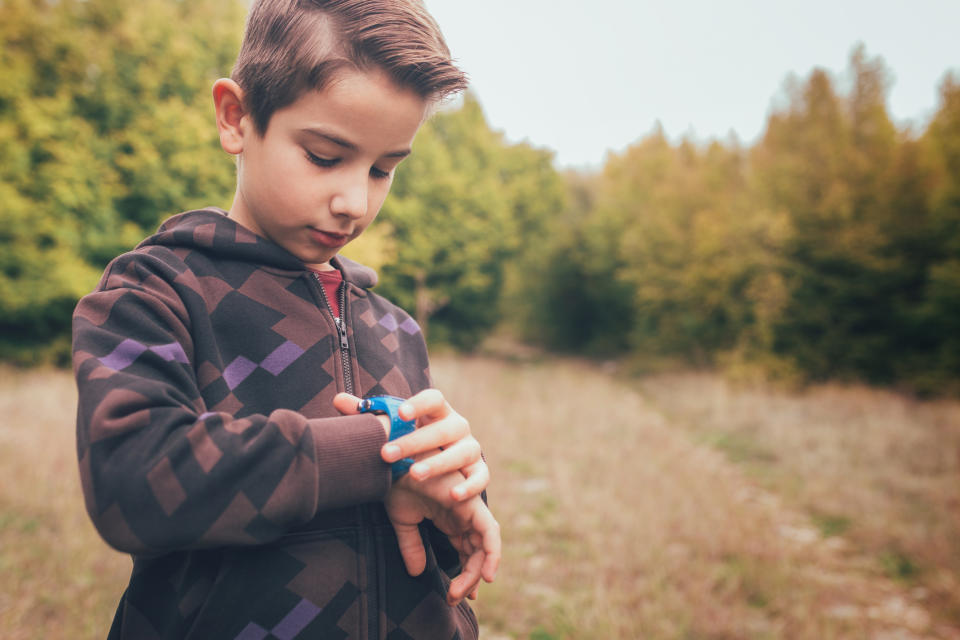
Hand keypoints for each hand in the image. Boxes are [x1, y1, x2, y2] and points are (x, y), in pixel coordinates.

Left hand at [333, 390, 489, 501]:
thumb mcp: (394, 432)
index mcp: (438, 412)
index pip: (434, 399)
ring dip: (439, 463)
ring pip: (462, 452)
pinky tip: (453, 496)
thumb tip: (338, 399)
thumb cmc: (413, 444)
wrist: (445, 466)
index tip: (399, 414)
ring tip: (415, 475)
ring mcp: (471, 449)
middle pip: (444, 428)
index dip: (419, 404)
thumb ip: (368, 415)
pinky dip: (470, 486)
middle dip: (416, 441)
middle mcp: (458, 427)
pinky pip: (481, 478)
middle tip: (387, 454)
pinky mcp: (479, 471)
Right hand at [385, 470, 499, 604]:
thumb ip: (411, 545)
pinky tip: (483, 575)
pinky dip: (491, 552)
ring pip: (485, 545)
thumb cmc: (395, 481)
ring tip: (461, 592)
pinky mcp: (471, 503)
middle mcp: (463, 512)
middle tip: (454, 598)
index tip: (454, 595)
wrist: (393, 458)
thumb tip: (416, 573)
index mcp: (450, 516)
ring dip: (477, 571)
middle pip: (477, 550)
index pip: (466, 549)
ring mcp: (469, 507)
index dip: (465, 573)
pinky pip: (489, 532)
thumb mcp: (403, 520)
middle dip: (470, 577)